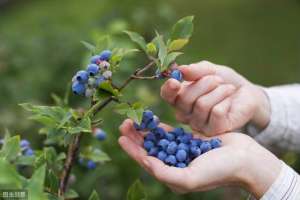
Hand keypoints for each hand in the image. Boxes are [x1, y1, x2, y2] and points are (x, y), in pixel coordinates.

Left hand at [118, 119, 280, 197]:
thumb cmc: (219, 171)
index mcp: (173, 176)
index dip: (132, 150)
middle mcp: (175, 164)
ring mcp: (182, 151)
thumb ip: (165, 173)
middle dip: (136, 137)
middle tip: (124, 123)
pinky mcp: (190, 141)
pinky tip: (151, 120)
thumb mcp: (190, 177)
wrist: (244, 159)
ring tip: (134, 119)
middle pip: (149, 149)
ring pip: (158, 140)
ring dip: (145, 131)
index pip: (146, 162)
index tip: (120, 137)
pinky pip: (171, 133)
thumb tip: (146, 162)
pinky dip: (160, 127)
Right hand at [160, 61, 270, 135]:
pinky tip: (230, 101)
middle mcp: (185, 114)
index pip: (167, 96)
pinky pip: (216, 113)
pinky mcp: (214, 130)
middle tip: (217, 79)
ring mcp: (199, 124)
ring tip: (227, 89)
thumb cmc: (224, 82)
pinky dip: (226, 101)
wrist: (246, 94)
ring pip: (202, 105)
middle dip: (204, 83)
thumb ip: (195, 70)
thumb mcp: (210, 70)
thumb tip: (180, 70)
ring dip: (218, 91)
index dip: (169, 89)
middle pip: (185, 99)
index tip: (175, 80)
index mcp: (180, 98)